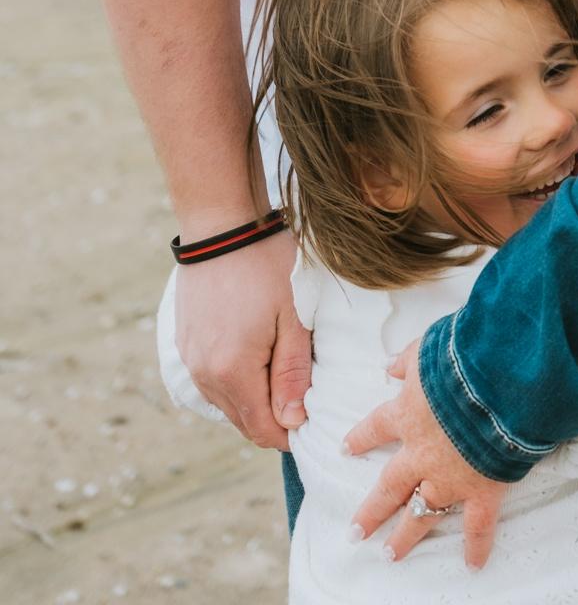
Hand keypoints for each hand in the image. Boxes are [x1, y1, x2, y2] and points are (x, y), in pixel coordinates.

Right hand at [174, 226, 309, 448]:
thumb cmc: (265, 263)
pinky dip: (235, 378)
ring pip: (226, 401)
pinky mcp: (185, 342)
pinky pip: (212, 379)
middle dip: (274, 416)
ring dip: (254, 397)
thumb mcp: (293, 316)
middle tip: (304, 389)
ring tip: (282, 366)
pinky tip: (257, 352)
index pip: (261, 430)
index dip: (290, 433)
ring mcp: (190, 358)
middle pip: (243, 420)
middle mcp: (203, 374)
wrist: (221, 223)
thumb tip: (292, 421)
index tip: (314, 417)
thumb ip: (292, 372)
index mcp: (231, 372)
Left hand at [346, 339, 507, 567]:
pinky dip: (477, 546)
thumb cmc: (462, 356)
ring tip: (390, 554)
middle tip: (355, 532)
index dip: (361, 438)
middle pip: (389, 486)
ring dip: (405, 536)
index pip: (376, 428)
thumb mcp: (427, 347)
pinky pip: (477, 525)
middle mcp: (421, 453)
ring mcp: (449, 477)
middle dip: (371, 510)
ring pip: (421, 513)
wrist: (498, 380)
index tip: (345, 447)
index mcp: (408, 414)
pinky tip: (472, 565)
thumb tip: (389, 366)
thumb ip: (408, 360)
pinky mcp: (481, 489)